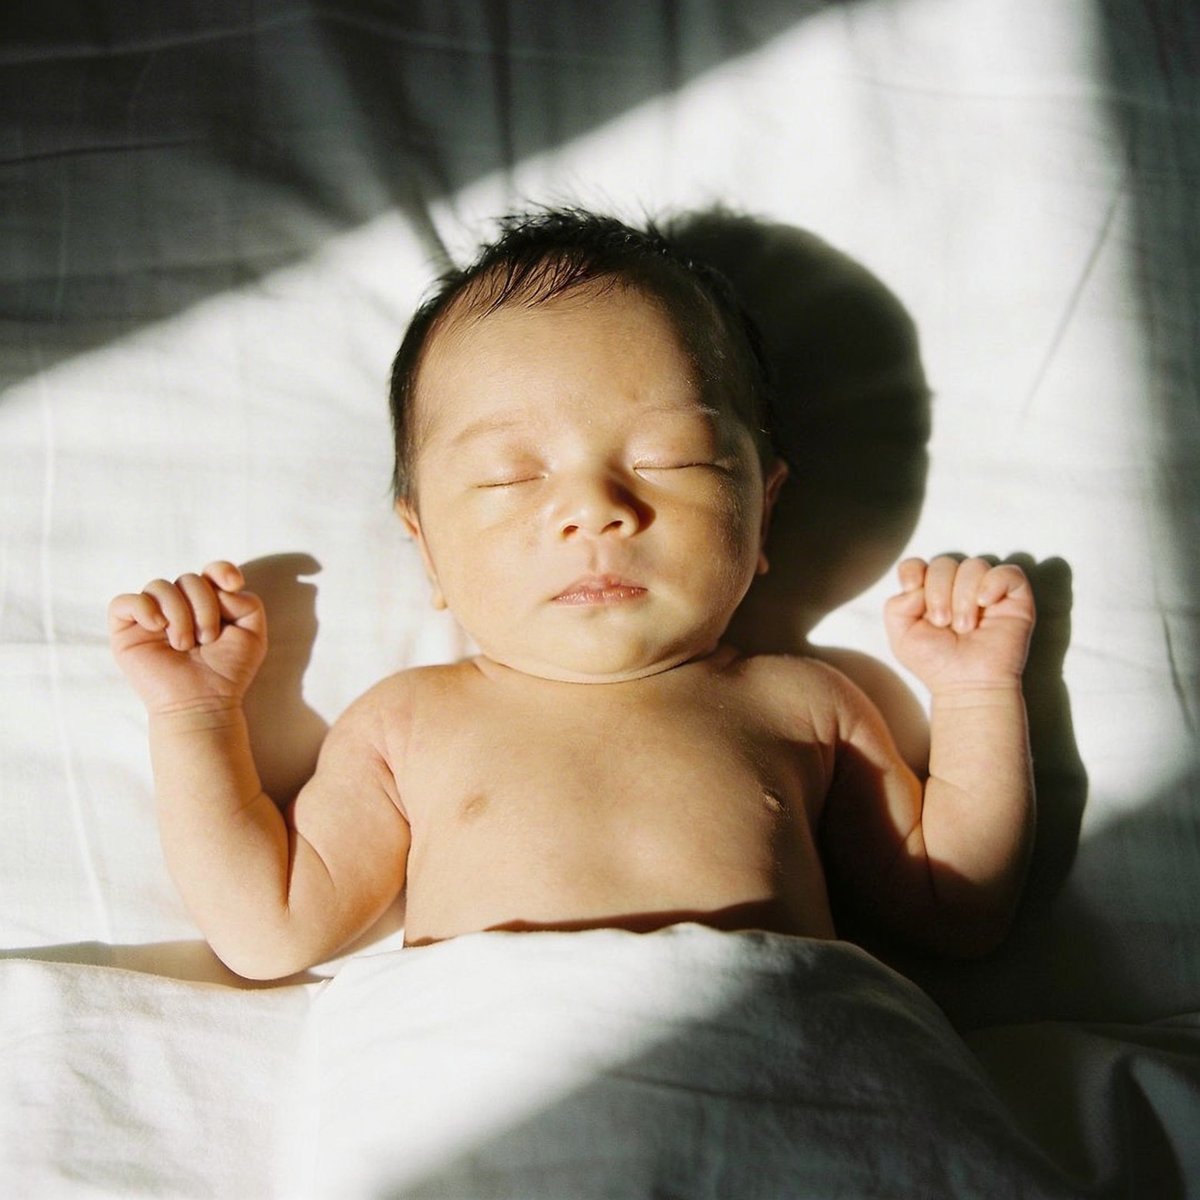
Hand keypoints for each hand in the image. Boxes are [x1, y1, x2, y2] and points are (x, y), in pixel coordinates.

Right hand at [108, 561, 266, 713]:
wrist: (203, 703)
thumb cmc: (227, 672)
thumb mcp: (252, 635)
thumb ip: (247, 602)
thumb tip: (221, 587)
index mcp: (206, 604)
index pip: (210, 571)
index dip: (221, 570)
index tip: (233, 585)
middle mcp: (178, 606)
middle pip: (188, 579)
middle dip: (204, 607)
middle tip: (207, 639)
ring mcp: (151, 617)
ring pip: (160, 586)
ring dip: (179, 614)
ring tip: (185, 644)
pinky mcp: (126, 630)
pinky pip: (124, 601)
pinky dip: (144, 608)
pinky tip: (158, 627)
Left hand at [883, 556, 1034, 692]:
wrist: (967, 685)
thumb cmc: (936, 663)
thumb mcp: (901, 638)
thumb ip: (896, 606)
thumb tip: (917, 586)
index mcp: (928, 593)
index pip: (917, 565)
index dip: (912, 571)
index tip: (912, 588)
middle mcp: (957, 587)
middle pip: (944, 564)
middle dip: (938, 592)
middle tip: (943, 623)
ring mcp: (986, 590)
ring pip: (973, 566)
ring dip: (964, 597)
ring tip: (965, 627)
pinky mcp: (1014, 597)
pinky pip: (1008, 572)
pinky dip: (993, 584)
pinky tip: (985, 603)